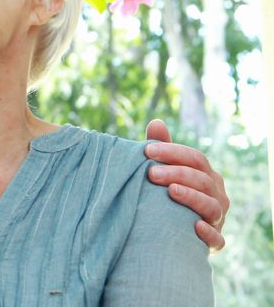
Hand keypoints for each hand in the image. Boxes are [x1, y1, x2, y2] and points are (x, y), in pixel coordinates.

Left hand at [145, 119, 228, 250]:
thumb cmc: (169, 195)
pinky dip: (208, 233)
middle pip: (202, 180)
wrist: (174, 233)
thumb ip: (162, 149)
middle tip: (151, 173)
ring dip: (191, 198)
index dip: (173, 152)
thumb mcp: (165, 170)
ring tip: (171, 191)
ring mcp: (218, 218)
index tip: (146, 149)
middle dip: (177, 173)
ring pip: (211, 206)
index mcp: (207, 175)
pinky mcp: (215, 241)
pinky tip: (195, 226)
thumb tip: (156, 122)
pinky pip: (217, 239)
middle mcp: (217, 195)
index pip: (195, 158)